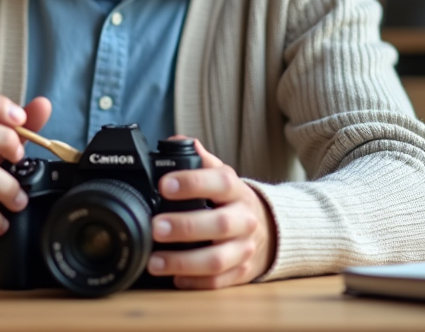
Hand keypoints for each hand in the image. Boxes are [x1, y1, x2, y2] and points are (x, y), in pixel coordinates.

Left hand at [147, 138, 276, 289]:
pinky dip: (194, 282)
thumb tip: (176, 141)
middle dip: (184, 227)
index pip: (219, 182)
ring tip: (154, 261)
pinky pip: (217, 282)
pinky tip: (174, 278)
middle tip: (154, 227)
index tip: (164, 185)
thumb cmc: (232, 201)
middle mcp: (243, 219)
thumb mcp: (221, 176)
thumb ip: (199, 160)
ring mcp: (244, 248)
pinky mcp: (240, 273)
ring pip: (217, 260)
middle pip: (218, 224)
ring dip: (183, 262)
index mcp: (235, 191)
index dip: (192, 183)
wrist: (269, 230)